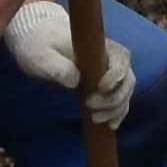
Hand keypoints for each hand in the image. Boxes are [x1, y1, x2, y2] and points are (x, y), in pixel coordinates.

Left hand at [7, 0, 138, 125]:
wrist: (38, 41)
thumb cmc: (40, 44)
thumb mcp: (42, 55)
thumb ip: (56, 66)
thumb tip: (75, 80)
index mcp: (97, 45)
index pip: (121, 58)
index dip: (116, 75)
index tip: (100, 89)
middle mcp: (109, 58)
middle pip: (127, 79)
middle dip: (114, 98)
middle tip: (90, 108)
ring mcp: (108, 72)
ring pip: (125, 92)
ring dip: (116, 108)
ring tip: (96, 119)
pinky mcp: (103, 85)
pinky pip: (119, 99)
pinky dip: (118, 113)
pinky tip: (110, 125)